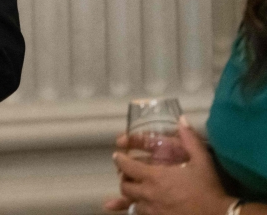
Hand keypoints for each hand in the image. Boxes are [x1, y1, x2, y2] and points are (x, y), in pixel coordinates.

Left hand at [104, 117, 232, 214]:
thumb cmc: (208, 188)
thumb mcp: (202, 161)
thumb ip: (190, 139)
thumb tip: (182, 120)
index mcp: (155, 177)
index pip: (127, 167)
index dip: (120, 160)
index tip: (117, 156)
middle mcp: (149, 194)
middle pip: (125, 187)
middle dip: (124, 179)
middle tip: (129, 176)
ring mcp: (152, 211)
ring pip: (132, 203)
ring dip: (132, 196)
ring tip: (138, 191)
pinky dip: (140, 210)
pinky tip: (145, 207)